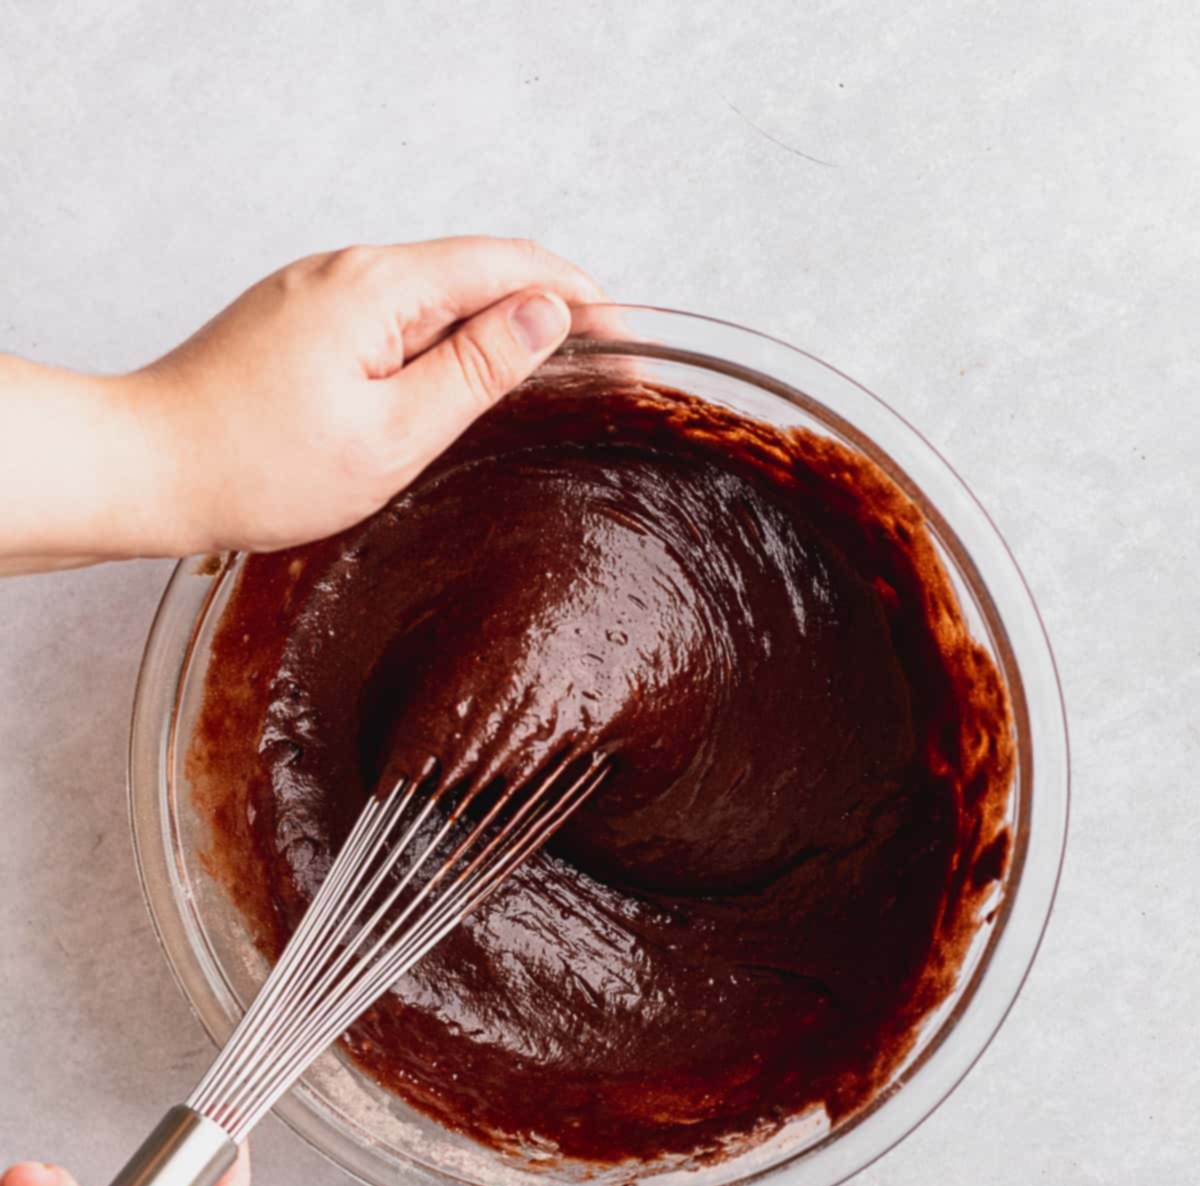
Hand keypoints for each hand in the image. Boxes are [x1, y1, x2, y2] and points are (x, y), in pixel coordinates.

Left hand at [0, 235, 601, 573]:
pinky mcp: (303, 321)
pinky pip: (395, 318)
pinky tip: (460, 391)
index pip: (510, 264)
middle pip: (477, 271)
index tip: (629, 346)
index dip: (583, 297)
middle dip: (548, 313)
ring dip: (496, 331)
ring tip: (545, 388)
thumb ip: (476, 369)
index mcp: (379, 286)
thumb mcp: (392, 432)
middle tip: (601, 375)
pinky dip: (443, 345)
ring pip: (436, 297)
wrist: (146, 468)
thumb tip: (547, 313)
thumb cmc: (257, 466)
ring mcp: (321, 292)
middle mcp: (350, 269)